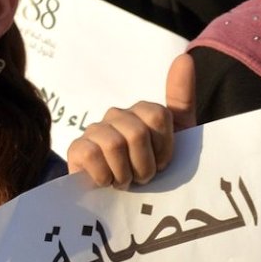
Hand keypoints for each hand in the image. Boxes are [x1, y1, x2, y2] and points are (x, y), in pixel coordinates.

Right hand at [67, 53, 196, 185]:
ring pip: (114, 144)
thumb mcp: (180, 136)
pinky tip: (106, 182)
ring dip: (125, 174)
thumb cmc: (155, 169)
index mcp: (142, 111)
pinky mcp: (77, 149)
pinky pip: (91, 155)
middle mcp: (117, 115)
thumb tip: (183, 57)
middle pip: (137, 132)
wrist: (130, 203)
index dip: (164, 147)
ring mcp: (95, 131)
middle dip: (145, 165)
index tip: (163, 163)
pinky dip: (104, 177)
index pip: (158, 115)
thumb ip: (182, 97)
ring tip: (125, 181)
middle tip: (142, 178)